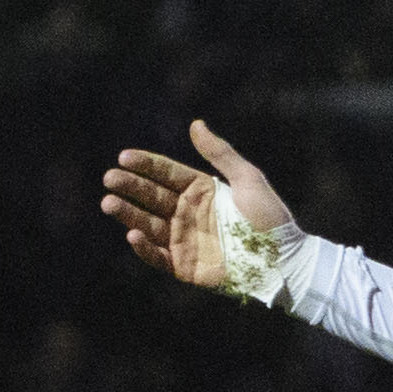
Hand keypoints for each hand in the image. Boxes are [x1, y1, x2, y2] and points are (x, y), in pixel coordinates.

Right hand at [101, 122, 301, 300]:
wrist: (284, 261)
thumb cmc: (270, 219)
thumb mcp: (247, 179)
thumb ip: (220, 153)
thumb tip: (196, 124)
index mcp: (202, 190)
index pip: (166, 174)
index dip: (145, 165)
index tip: (124, 157)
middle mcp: (188, 213)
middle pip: (151, 197)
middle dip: (129, 187)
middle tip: (110, 178)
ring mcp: (185, 240)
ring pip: (148, 225)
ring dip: (128, 215)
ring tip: (108, 203)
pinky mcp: (185, 267)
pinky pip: (159, 257)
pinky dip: (144, 248)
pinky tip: (132, 235)